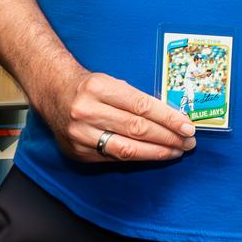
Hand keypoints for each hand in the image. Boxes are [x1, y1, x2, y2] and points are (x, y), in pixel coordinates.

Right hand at [34, 66, 194, 163]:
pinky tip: (153, 155)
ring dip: (157, 152)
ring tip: (176, 151)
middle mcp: (87, 112)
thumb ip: (138, 99)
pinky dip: (138, 157)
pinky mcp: (78, 152)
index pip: (142, 106)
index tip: (187, 126)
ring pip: (127, 149)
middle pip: (136, 129)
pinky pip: (114, 158)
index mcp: (99, 88)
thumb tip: (173, 118)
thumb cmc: (89, 87)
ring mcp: (80, 134)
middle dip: (167, 137)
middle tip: (188, 141)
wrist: (53, 93)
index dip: (168, 118)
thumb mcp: (112, 82)